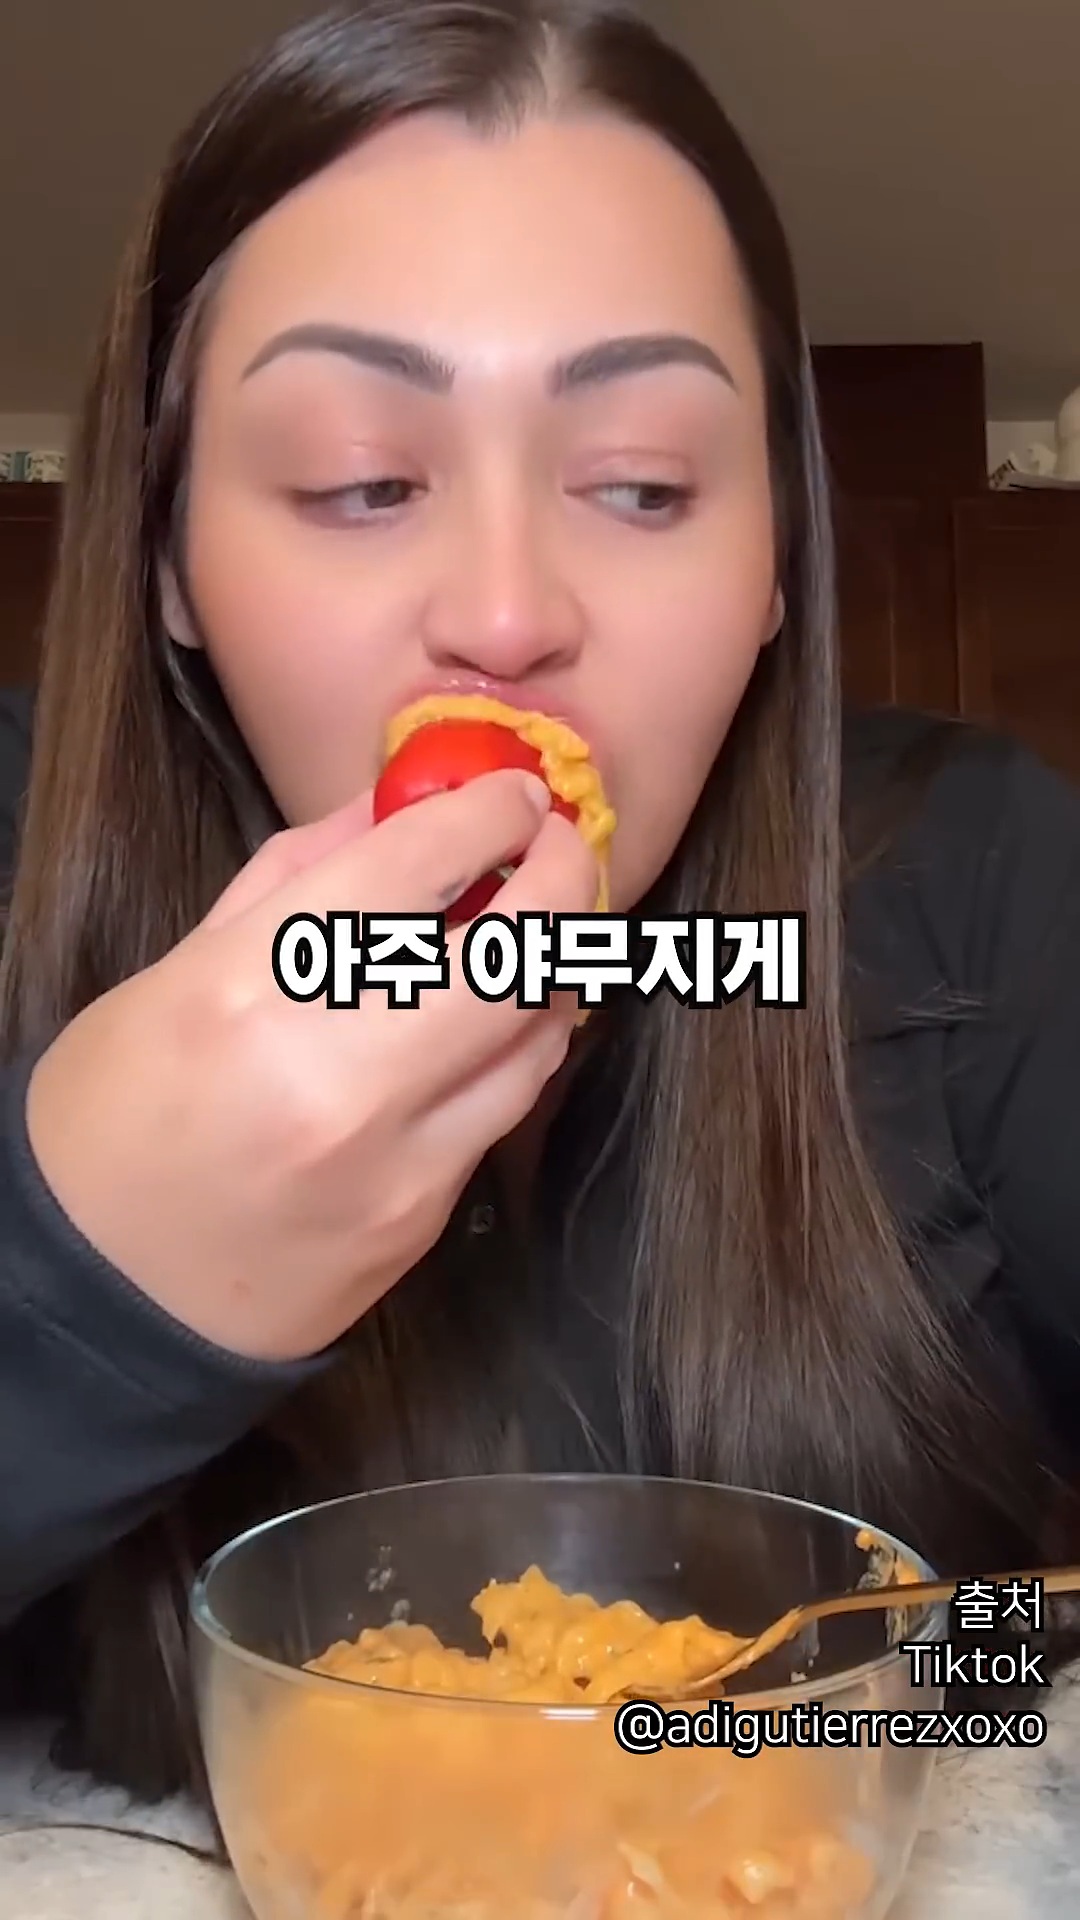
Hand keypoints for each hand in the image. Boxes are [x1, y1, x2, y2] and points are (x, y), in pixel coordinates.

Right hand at [26, 770, 596, 1360]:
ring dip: (555, 964)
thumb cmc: (118, 1114)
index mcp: (253, 989)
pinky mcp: (425, 1216)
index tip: (511, 793)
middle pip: (514, 947)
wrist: (108, 1293)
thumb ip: (295, 881)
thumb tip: (396, 807)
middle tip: (559, 844)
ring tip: (535, 930)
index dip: (487, 811)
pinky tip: (500, 1023)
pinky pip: (507, 1107)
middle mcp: (339, 1071)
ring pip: (537, 1031)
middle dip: (561, 874)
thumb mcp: (178, 971)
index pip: (415, 865)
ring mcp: (395, 1155)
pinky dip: (519, 1047)